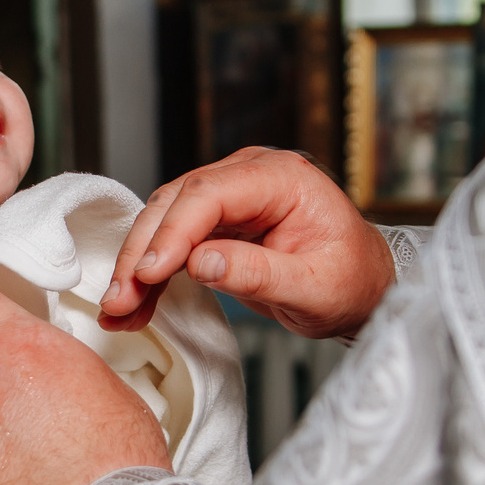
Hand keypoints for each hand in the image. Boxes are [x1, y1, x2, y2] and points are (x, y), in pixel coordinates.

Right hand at [99, 147, 393, 339]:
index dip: (173, 233)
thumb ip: (260, 273)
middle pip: (176, 202)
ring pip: (164, 220)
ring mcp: (230, 195)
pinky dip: (150, 273)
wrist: (366, 285)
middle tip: (119, 298)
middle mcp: (250, 175)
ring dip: (137, 265)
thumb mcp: (316, 287)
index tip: (149, 273)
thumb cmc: (353, 280)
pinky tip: (133, 304)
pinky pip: (172, 240)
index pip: (209, 193)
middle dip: (142, 252)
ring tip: (118, 309)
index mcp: (282, 177)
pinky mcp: (217, 220)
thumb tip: (200, 262)